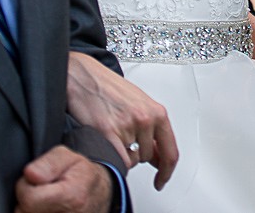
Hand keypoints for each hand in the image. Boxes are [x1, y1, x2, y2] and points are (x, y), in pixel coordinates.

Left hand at [14, 145, 112, 212]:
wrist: (97, 196)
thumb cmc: (81, 176)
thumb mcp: (69, 157)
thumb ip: (49, 163)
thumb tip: (30, 174)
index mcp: (72, 197)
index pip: (29, 199)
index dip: (25, 186)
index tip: (35, 180)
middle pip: (24, 212)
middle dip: (26, 200)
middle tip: (41, 190)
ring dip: (29, 209)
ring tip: (43, 200)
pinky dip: (34, 212)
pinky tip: (44, 208)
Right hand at [66, 53, 177, 188]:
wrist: (83, 76)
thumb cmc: (109, 88)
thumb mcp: (139, 105)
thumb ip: (151, 131)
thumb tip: (158, 157)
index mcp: (156, 112)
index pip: (171, 152)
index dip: (167, 171)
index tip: (162, 179)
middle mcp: (145, 119)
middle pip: (147, 158)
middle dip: (135, 154)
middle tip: (122, 137)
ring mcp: (127, 126)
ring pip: (130, 161)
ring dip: (122, 154)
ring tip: (111, 133)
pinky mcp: (107, 132)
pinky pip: (116, 160)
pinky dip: (112, 157)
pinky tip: (105, 143)